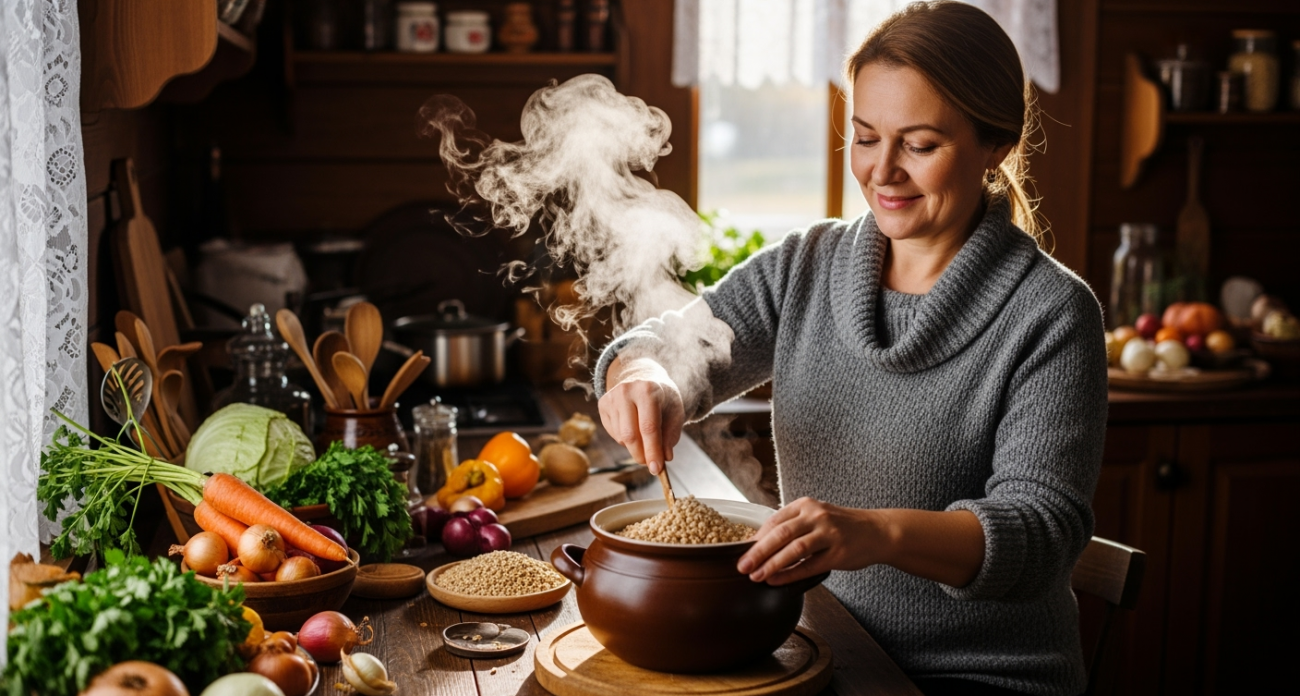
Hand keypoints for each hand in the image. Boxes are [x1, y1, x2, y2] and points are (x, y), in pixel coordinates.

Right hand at [598, 356, 684, 474]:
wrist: (644, 378)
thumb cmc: (662, 399)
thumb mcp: (675, 413)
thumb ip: (671, 435)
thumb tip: (665, 457)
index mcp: (648, 390)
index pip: (649, 428)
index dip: (652, 451)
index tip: (656, 469)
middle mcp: (626, 391)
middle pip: (630, 435)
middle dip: (641, 455)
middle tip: (651, 464)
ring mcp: (611, 397)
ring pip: (621, 437)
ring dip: (635, 447)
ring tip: (646, 438)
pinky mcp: (602, 404)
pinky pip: (613, 433)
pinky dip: (625, 439)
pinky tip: (634, 428)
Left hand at [737, 497, 888, 585]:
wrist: (877, 532)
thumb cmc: (841, 527)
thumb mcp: (816, 517)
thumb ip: (792, 527)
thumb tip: (759, 546)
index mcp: (806, 505)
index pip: (774, 521)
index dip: (755, 538)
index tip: (740, 552)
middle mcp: (816, 516)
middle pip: (780, 534)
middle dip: (758, 552)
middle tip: (742, 566)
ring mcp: (829, 533)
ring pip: (794, 549)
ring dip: (772, 564)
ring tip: (756, 576)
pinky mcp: (838, 553)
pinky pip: (810, 565)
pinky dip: (791, 574)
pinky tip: (777, 581)